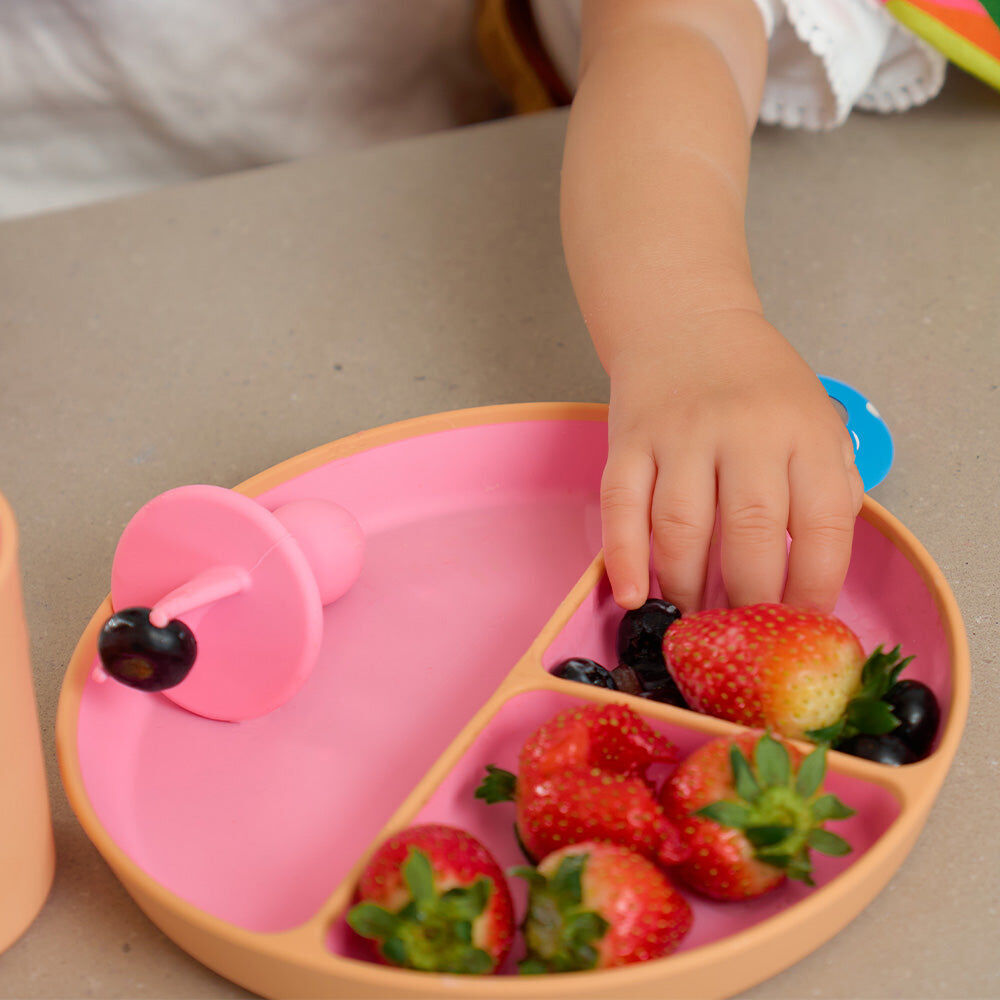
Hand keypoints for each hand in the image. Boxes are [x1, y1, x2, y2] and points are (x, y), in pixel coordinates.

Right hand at [600, 309, 863, 614]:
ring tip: (693, 619)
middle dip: (749, 600)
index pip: (824, 523)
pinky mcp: (629, 440)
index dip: (815, 587)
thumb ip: (827, 484)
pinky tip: (632, 594)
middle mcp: (744, 430)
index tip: (802, 624)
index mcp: (804, 429)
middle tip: (742, 636)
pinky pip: (621, 507)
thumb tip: (814, 574)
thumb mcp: (817, 417)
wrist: (686, 322)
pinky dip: (624, 557)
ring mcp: (680, 434)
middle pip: (752, 533)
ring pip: (682, 528)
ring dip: (687, 587)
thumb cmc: (757, 382)